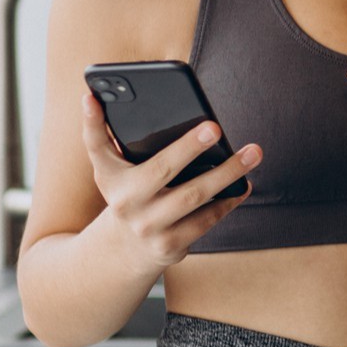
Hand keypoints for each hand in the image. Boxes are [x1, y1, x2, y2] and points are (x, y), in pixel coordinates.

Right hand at [79, 91, 259, 272]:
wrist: (125, 249)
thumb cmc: (128, 193)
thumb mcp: (111, 169)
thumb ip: (106, 135)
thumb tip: (94, 97)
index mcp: (110, 178)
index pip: (97, 145)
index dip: (94, 122)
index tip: (94, 97)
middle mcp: (125, 203)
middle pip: (161, 169)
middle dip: (189, 147)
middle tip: (216, 127)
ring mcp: (148, 226)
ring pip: (193, 196)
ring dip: (227, 173)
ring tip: (252, 153)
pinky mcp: (170, 245)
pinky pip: (205, 220)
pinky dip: (228, 201)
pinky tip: (244, 184)